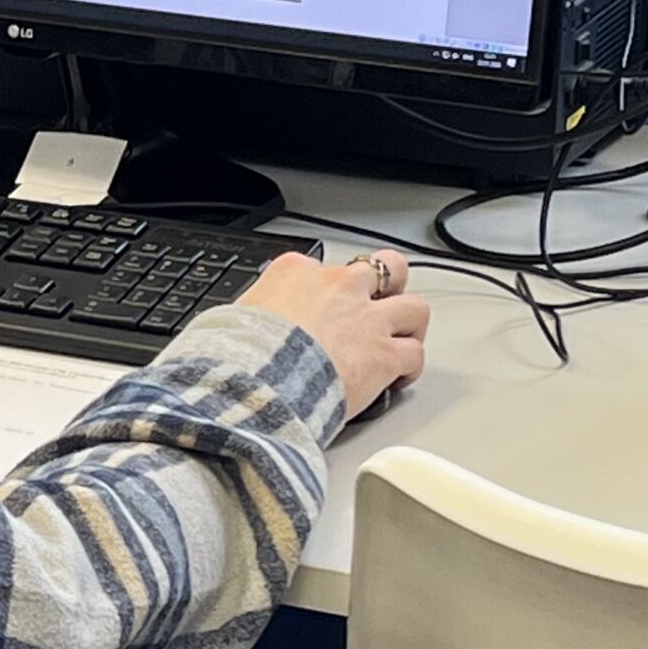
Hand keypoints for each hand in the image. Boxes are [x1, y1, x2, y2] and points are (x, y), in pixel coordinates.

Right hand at [238, 249, 429, 422]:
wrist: (257, 380)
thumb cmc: (239, 353)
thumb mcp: (233, 317)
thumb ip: (252, 313)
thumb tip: (236, 326)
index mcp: (296, 272)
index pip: (322, 267)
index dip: (327, 290)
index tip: (323, 308)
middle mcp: (339, 287)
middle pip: (383, 268)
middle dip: (388, 285)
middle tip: (382, 304)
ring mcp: (367, 319)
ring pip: (414, 307)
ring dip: (409, 325)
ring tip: (402, 340)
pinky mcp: (384, 354)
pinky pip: (414, 353)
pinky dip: (409, 367)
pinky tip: (400, 378)